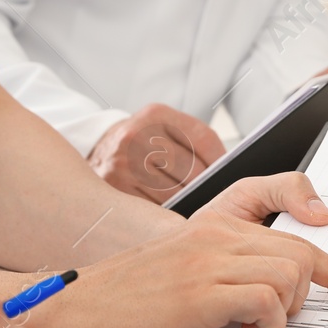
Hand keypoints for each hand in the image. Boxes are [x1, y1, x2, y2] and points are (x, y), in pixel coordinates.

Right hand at [39, 172, 327, 327]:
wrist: (73, 311)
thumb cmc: (123, 299)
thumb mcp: (180, 268)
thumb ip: (223, 267)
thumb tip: (269, 294)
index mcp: (211, 223)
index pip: (279, 205)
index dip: (319, 227)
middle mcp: (215, 235)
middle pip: (300, 247)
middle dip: (327, 282)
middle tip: (322, 307)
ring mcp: (209, 262)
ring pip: (292, 271)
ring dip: (290, 309)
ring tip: (262, 325)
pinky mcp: (202, 294)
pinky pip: (269, 300)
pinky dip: (271, 323)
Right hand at [89, 104, 226, 203]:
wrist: (99, 148)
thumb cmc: (144, 140)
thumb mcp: (166, 126)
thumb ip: (195, 141)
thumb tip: (227, 169)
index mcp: (156, 115)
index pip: (203, 139)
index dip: (220, 160)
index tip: (227, 172)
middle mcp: (137, 136)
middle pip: (191, 170)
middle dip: (207, 186)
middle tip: (215, 196)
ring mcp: (123, 163)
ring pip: (175, 193)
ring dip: (189, 202)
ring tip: (196, 206)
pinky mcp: (114, 188)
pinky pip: (154, 208)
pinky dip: (168, 212)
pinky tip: (172, 211)